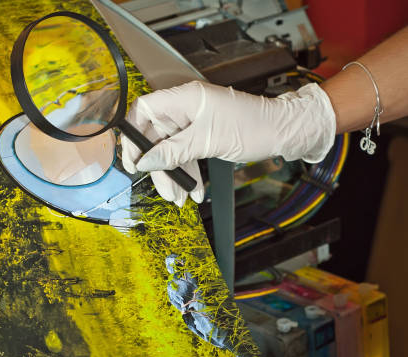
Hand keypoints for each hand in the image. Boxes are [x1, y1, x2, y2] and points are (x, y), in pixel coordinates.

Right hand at [121, 81, 335, 205]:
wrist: (284, 132)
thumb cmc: (253, 126)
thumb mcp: (207, 142)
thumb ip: (173, 151)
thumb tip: (146, 161)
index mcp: (184, 98)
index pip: (143, 110)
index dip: (133, 135)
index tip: (133, 161)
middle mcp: (186, 107)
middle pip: (156, 136)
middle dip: (158, 166)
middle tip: (162, 188)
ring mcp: (194, 121)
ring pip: (171, 150)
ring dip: (174, 175)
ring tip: (179, 198)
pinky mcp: (203, 134)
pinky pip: (186, 154)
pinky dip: (188, 173)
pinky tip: (194, 191)